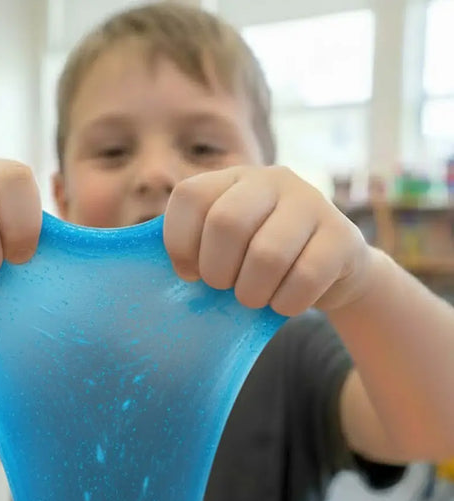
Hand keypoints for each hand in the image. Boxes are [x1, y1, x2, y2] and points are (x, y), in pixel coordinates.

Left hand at [163, 165, 374, 315]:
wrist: (328, 271)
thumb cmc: (258, 263)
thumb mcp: (224, 247)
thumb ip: (195, 247)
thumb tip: (176, 270)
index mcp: (232, 179)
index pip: (189, 197)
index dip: (180, 243)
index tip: (189, 272)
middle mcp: (272, 180)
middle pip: (226, 223)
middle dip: (217, 271)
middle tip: (223, 287)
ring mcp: (311, 202)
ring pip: (267, 255)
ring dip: (251, 292)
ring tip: (253, 298)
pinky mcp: (342, 235)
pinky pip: (305, 278)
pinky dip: (286, 303)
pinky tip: (284, 302)